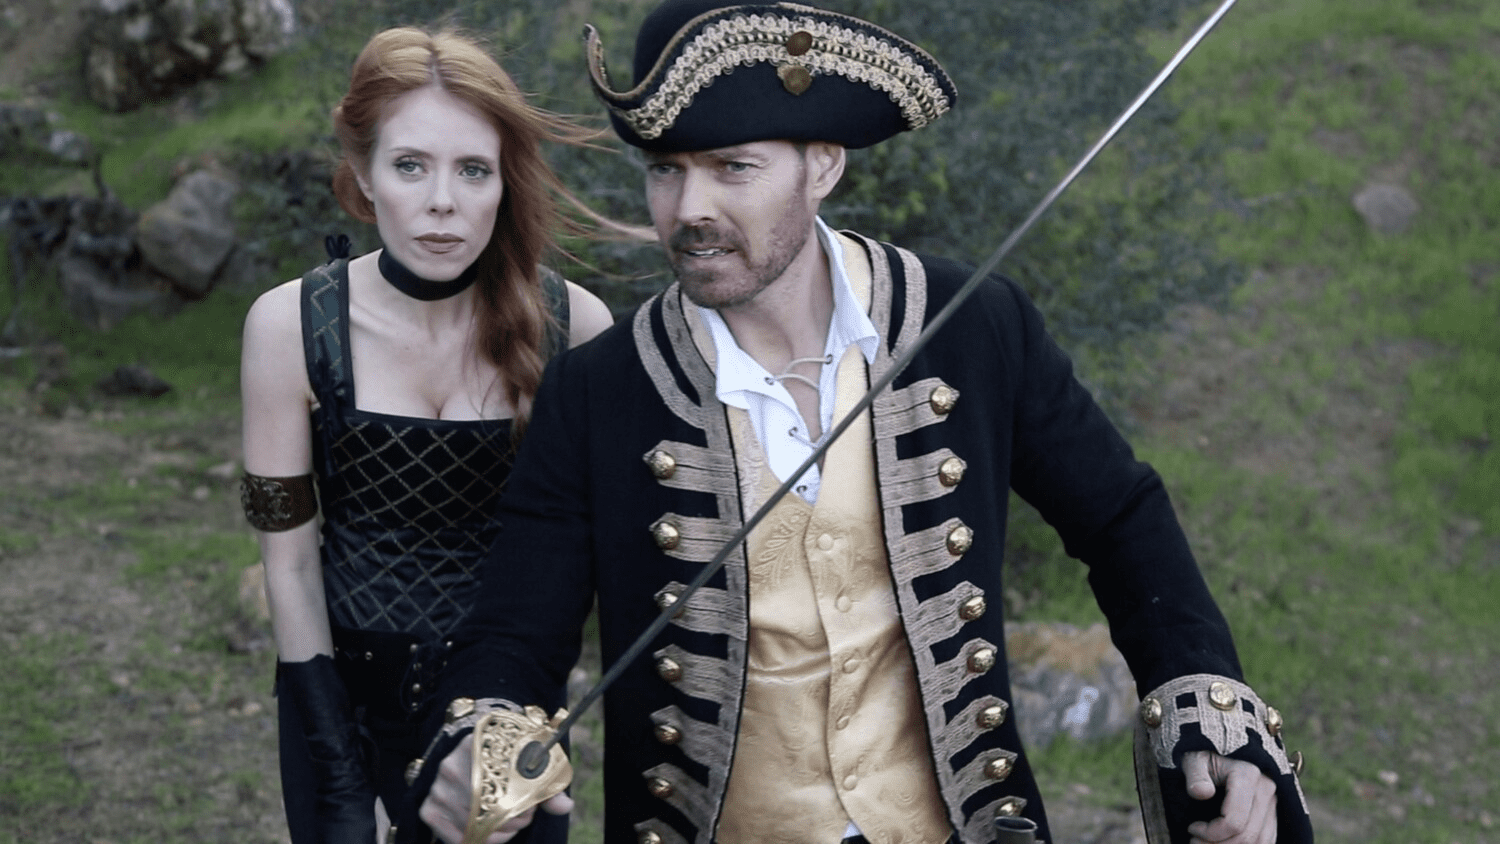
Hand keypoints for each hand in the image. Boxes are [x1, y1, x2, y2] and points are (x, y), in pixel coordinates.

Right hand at [419, 735, 574, 843]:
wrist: (471, 750)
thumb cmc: (505, 758)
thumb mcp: (526, 760)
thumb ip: (546, 784)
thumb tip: (566, 806)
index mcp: (477, 743)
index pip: (501, 779)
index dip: (522, 801)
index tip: (532, 807)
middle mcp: (450, 763)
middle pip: (486, 806)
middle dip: (513, 820)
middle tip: (524, 819)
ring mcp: (437, 787)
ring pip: (472, 825)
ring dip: (498, 833)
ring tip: (511, 826)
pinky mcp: (428, 808)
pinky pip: (454, 837)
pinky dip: (476, 841)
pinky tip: (490, 834)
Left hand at [1182, 751, 1276, 843]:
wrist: (1221, 749)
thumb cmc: (1204, 756)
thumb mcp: (1194, 759)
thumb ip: (1195, 774)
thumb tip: (1201, 792)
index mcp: (1247, 775)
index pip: (1234, 821)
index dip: (1211, 834)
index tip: (1191, 828)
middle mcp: (1266, 789)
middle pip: (1248, 836)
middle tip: (1194, 842)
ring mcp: (1273, 802)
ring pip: (1260, 842)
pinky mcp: (1273, 812)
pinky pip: (1267, 839)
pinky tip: (1224, 843)